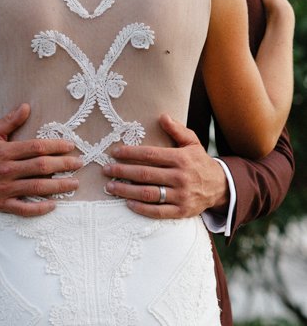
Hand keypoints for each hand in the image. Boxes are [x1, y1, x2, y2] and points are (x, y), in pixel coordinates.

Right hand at [0, 104, 81, 216]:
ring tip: (74, 183)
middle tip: (79, 163)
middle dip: (63, 165)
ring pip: (37, 187)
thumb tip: (26, 106)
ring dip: (58, 186)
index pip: (36, 147)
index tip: (70, 145)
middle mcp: (7, 170)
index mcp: (6, 152)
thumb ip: (10, 120)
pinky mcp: (3, 205)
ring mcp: (5, 189)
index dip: (55, 146)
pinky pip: (24, 209)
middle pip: (41, 167)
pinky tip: (54, 205)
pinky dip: (40, 208)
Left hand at [102, 114, 228, 218]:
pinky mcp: (181, 211)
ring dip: (126, 190)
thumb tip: (162, 116)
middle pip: (145, 174)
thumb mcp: (192, 142)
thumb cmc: (199, 161)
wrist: (220, 186)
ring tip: (110, 187)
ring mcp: (181, 196)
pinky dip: (141, 208)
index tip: (115, 152)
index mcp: (181, 158)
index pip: (150, 155)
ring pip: (148, 193)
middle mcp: (180, 177)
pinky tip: (127, 203)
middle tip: (106, 170)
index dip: (131, 153)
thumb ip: (176, 129)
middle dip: (122, 171)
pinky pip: (158, 211)